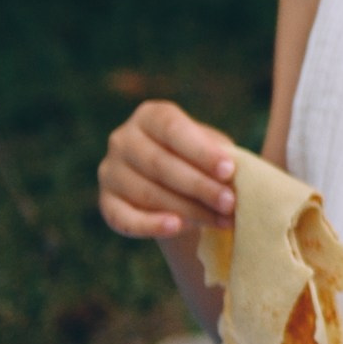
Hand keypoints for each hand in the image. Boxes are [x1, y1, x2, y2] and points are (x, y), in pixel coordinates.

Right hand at [98, 100, 238, 238]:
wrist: (178, 186)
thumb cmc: (202, 161)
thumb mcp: (213, 149)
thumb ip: (220, 155)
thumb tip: (235, 172)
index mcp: (150, 116)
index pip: (172, 129)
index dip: (201, 151)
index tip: (229, 170)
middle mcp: (123, 139)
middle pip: (160, 164)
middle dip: (199, 186)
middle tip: (230, 203)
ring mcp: (110, 172)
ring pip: (147, 193)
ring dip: (187, 210)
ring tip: (221, 220)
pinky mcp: (106, 203)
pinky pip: (124, 218)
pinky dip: (150, 225)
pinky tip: (177, 227)